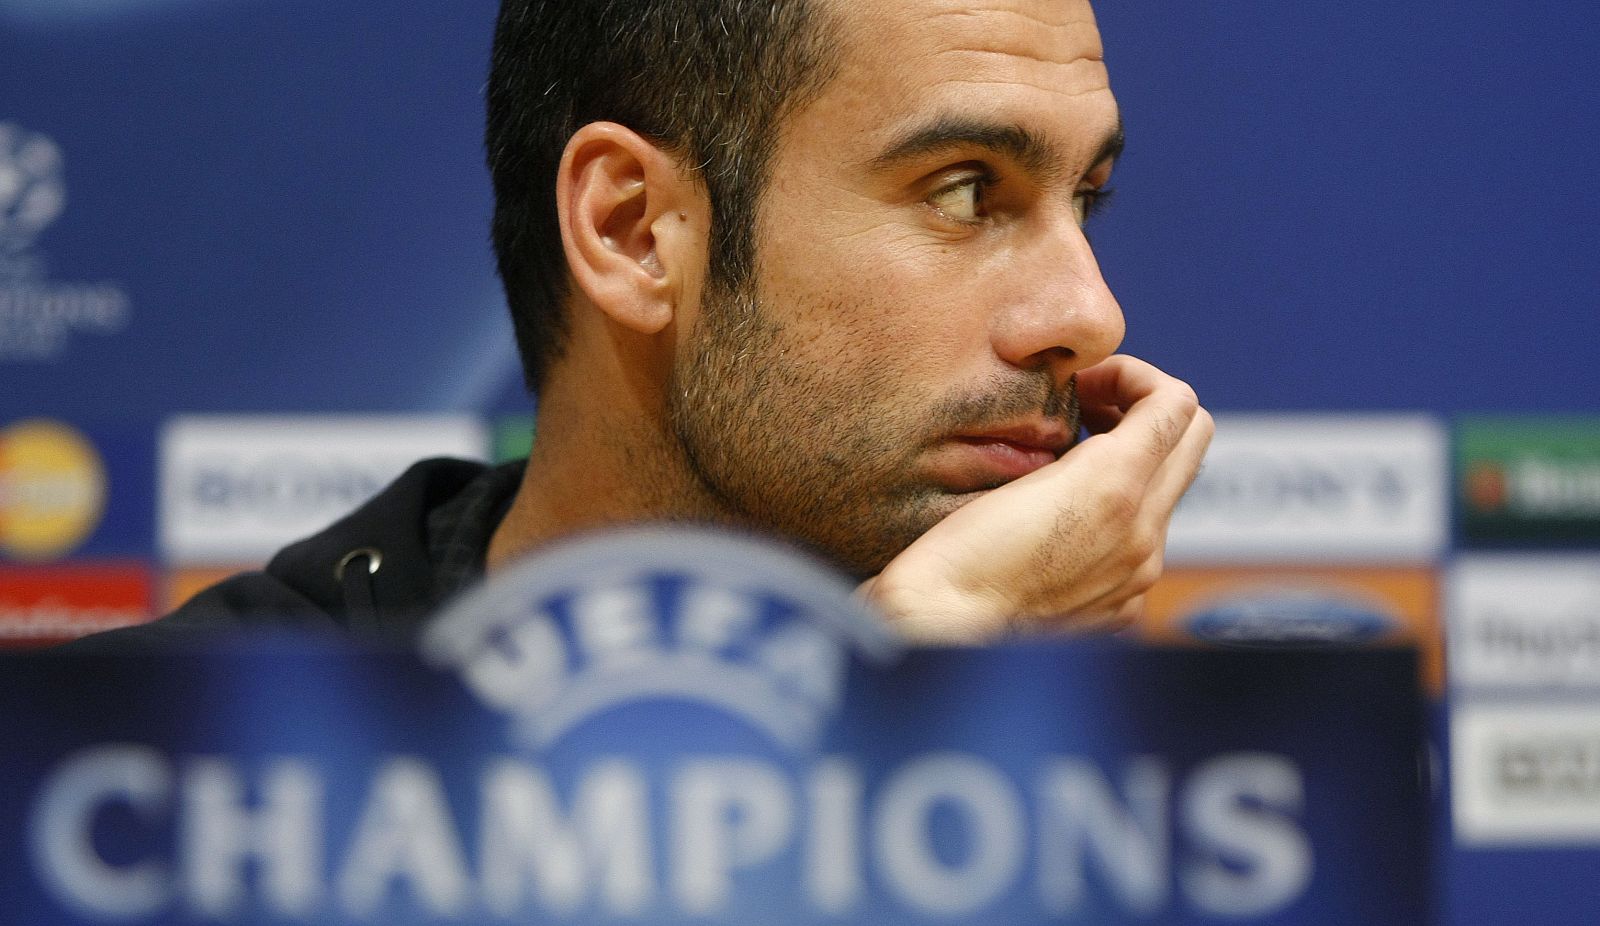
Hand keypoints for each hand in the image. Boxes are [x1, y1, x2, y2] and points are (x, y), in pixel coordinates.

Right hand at [860, 355, 1212, 642]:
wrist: (940, 632)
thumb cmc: (958, 555)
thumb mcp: (1014, 472)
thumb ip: (1083, 442)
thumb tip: (1116, 417)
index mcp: (1115, 488)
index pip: (1177, 403)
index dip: (1131, 376)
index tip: (1083, 385)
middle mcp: (1142, 537)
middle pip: (1191, 440)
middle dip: (1143, 411)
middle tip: (1086, 409)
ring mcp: (1135, 577)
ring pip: (1163, 493)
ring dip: (1127, 465)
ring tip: (1064, 462)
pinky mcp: (1120, 609)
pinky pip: (1140, 545)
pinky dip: (1113, 520)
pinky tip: (1058, 521)